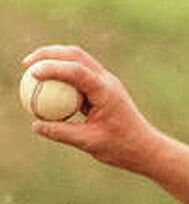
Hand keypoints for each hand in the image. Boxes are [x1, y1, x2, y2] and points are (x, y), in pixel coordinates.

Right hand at [21, 45, 162, 172]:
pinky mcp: (103, 90)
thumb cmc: (123, 147)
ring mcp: (106, 84)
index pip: (77, 71)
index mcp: (106, 91)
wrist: (147, 148)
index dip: (53, 68)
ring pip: (78, 62)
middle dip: (49, 54)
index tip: (32, 73)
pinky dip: (62, 76)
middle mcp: (107, 82)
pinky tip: (47, 87)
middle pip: (76, 55)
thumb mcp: (89, 142)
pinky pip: (79, 77)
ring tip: (32, 70)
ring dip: (55, 61)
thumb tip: (35, 124)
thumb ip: (62, 132)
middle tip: (26, 64)